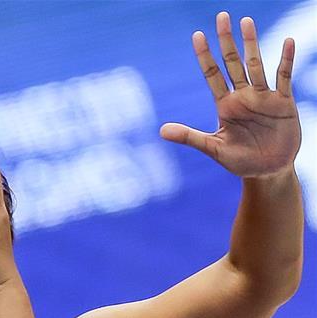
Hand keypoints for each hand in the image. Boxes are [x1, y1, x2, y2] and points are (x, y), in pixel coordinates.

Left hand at [160, 12, 300, 177]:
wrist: (267, 172)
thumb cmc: (239, 161)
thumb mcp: (213, 149)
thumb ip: (190, 137)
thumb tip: (161, 131)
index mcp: (225, 106)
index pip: (212, 76)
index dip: (205, 56)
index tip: (197, 35)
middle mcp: (243, 96)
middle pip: (233, 63)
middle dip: (227, 41)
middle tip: (222, 16)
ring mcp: (263, 96)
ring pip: (256, 64)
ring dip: (251, 44)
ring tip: (246, 22)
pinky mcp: (282, 102)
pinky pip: (283, 77)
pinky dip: (285, 60)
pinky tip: (286, 42)